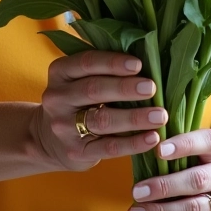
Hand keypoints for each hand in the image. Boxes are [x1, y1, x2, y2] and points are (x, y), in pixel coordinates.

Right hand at [30, 50, 168, 171]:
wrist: (50, 140)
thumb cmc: (78, 100)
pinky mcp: (76, 152)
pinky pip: (108, 147)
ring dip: (134, 117)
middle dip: (125, 88)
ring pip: (102, 120)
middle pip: (93, 90)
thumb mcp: (78, 79)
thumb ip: (103, 69)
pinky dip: (133, 143)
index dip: (112, 63)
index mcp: (60, 72)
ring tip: (160, 115)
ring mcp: (64, 127)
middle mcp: (57, 98)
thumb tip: (147, 59)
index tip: (138, 64)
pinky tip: (152, 138)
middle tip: (151, 88)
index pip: (86, 62)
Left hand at [127, 129, 210, 210]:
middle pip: (197, 180)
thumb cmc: (200, 169)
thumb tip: (140, 147)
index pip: (207, 141)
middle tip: (137, 192)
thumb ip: (174, 151)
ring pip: (198, 208)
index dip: (183, 145)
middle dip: (164, 186)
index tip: (158, 151)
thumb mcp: (194, 155)